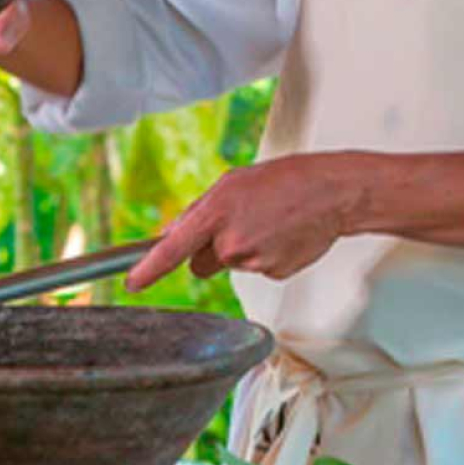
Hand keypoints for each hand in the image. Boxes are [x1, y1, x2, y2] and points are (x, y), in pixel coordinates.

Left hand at [125, 155, 361, 292]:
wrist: (331, 192)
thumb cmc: (283, 180)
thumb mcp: (231, 184)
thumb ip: (198, 212)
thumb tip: (171, 233)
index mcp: (216, 213)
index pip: (172, 249)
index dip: (148, 269)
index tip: (132, 283)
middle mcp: (231, 242)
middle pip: (202, 262)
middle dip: (211, 250)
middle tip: (240, 223)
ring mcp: (254, 262)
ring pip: (231, 264)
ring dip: (243, 248)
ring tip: (268, 222)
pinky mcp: (273, 274)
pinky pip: (257, 269)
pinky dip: (265, 255)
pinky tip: (281, 234)